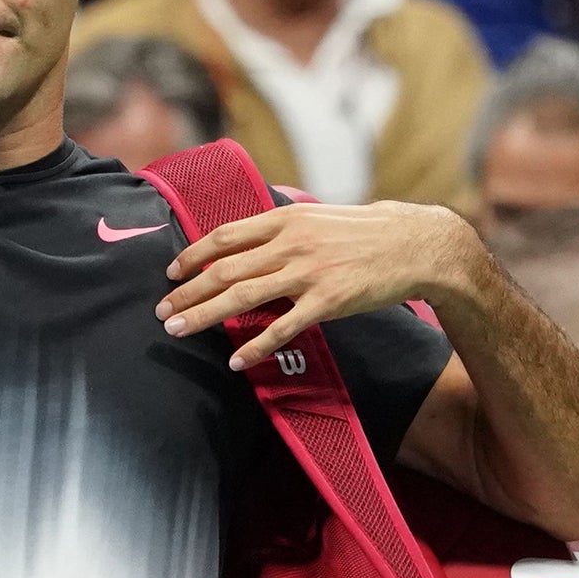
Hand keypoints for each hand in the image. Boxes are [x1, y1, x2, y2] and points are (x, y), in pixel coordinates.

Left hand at [159, 201, 479, 370]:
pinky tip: (235, 360)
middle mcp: (290, 243)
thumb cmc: (364, 232)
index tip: (170, 272)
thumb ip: (281, 231)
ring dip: (204, 316)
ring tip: (179, 330)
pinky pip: (282, 328)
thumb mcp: (316, 218)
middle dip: (187, 292)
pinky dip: (254, 345)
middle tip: (162, 311)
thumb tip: (245, 245)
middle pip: (224, 270)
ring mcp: (308, 273)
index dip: (192, 255)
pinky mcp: (328, 301)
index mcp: (285, 219)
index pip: (224, 236)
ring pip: (242, 297)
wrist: (416, 244)